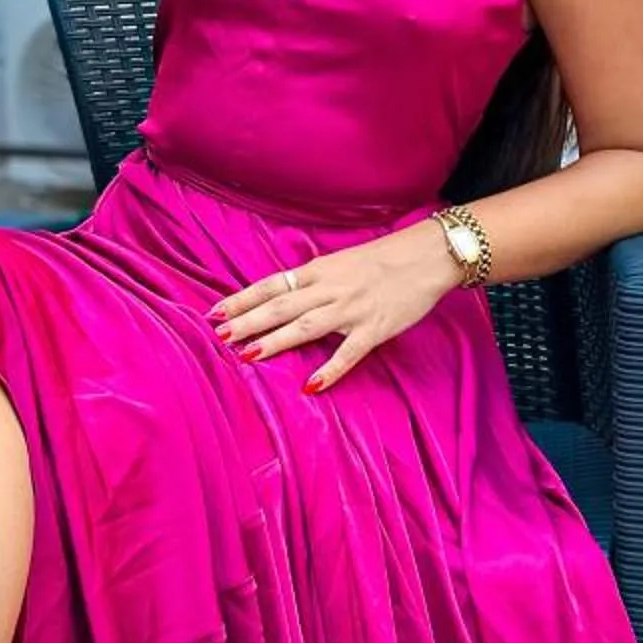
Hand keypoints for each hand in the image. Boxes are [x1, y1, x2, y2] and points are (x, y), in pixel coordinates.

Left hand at [210, 223, 461, 392]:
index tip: (215, 311)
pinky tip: (310, 385)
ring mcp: (352, 309)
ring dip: (275, 341)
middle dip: (248, 321)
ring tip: (248, 355)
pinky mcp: (374, 328)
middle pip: (281, 306)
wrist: (427, 257)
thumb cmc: (384, 260)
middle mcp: (330, 288)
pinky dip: (328, 369)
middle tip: (220, 335)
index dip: (243, 298)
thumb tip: (283, 291)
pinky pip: (348, 352)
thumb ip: (314, 277)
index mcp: (320, 270)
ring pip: (306, 326)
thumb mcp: (341, 261)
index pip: (272, 284)